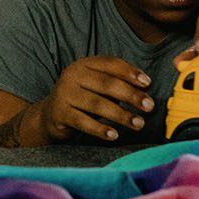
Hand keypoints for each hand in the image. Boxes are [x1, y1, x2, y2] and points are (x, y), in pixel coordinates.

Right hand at [29, 56, 154, 142]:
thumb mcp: (97, 85)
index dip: (130, 72)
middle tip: (149, 106)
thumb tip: (146, 88)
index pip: (110, 64)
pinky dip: (100, 129)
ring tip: (138, 123)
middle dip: (131, 95)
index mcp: (84, 64)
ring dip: (121, 115)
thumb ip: (118, 83)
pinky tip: (114, 134)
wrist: (50, 115)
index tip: (147, 83)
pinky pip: (83, 122)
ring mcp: (64, 94)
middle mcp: (72, 76)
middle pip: (107, 84)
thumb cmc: (82, 99)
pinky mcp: (60, 113)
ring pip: (97, 104)